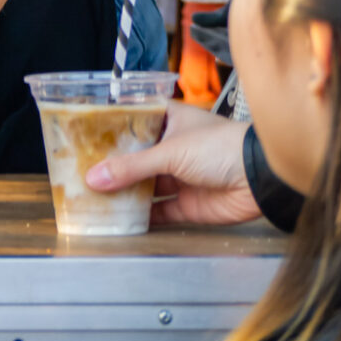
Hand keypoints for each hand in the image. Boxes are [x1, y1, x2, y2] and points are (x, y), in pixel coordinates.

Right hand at [84, 101, 261, 225]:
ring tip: (93, 198)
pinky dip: (141, 217)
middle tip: (81, 172)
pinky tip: (120, 220)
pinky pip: (158, 212)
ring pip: (144, 185)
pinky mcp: (187, 204)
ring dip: (124, 193)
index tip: (84, 136)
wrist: (259, 180)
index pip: (134, 122)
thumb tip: (94, 177)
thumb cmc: (221, 147)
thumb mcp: (170, 151)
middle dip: (113, 166)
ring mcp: (179, 176)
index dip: (111, 129)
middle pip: (136, 157)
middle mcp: (173, 147)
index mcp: (170, 121)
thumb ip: (132, 167)